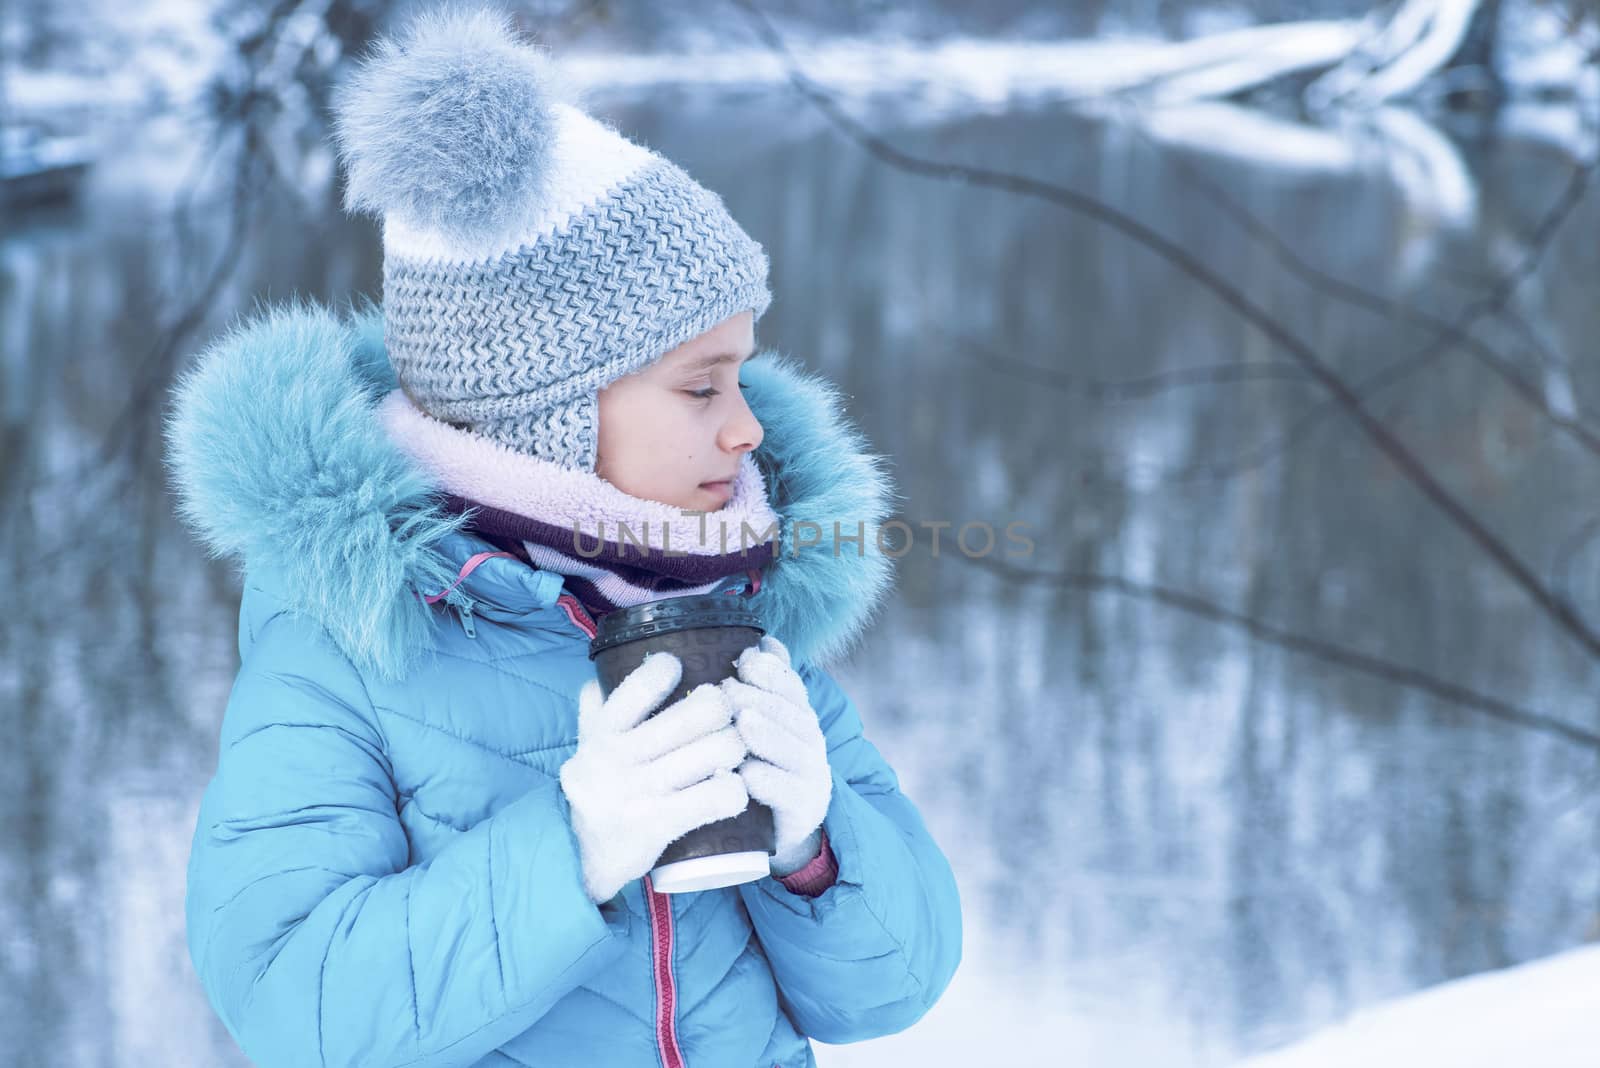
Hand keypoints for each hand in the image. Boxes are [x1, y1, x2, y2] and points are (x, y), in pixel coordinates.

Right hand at [559, 652, 749, 904]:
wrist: (585, 856)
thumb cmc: (599, 788)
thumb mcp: (587, 746)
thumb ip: (594, 708)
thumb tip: (603, 670)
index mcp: (602, 732)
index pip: (640, 685)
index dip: (668, 668)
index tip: (682, 672)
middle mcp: (618, 758)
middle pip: (698, 713)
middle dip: (723, 708)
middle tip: (727, 717)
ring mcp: (639, 792)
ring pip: (717, 751)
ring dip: (737, 748)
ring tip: (735, 752)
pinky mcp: (660, 825)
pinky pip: (718, 796)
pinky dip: (736, 790)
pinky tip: (735, 789)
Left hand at [719, 635, 831, 873]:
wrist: (783, 831)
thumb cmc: (766, 766)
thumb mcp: (768, 723)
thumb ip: (769, 683)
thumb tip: (766, 640)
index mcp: (800, 717)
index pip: (791, 687)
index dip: (771, 671)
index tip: (744, 660)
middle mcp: (810, 743)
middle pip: (791, 715)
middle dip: (762, 699)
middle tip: (728, 690)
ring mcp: (810, 777)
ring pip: (791, 751)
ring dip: (767, 735)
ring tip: (742, 723)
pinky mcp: (803, 812)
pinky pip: (787, 795)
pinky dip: (767, 783)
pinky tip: (746, 773)